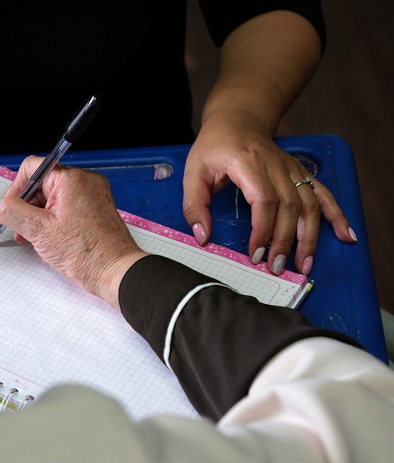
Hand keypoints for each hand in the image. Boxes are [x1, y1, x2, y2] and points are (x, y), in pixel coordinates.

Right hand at [0, 157, 148, 308]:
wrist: (116, 272)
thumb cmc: (86, 253)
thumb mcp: (38, 231)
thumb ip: (14, 212)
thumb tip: (3, 206)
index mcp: (71, 179)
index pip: (32, 168)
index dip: (16, 189)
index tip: (11, 210)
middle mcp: (84, 182)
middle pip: (42, 185)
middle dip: (28, 208)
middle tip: (23, 231)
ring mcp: (92, 195)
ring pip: (53, 198)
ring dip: (39, 217)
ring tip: (36, 239)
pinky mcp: (95, 210)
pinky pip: (67, 208)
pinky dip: (54, 221)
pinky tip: (51, 240)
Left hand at [182, 113, 355, 274]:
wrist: (238, 120)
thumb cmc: (214, 147)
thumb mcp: (193, 171)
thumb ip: (194, 204)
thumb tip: (202, 236)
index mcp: (249, 163)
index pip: (264, 200)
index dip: (262, 230)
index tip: (255, 253)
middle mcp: (276, 165)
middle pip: (290, 207)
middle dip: (285, 241)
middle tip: (276, 267)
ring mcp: (292, 169)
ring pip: (309, 204)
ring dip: (310, 237)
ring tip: (305, 264)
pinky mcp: (300, 173)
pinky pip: (323, 194)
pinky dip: (336, 215)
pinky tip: (344, 235)